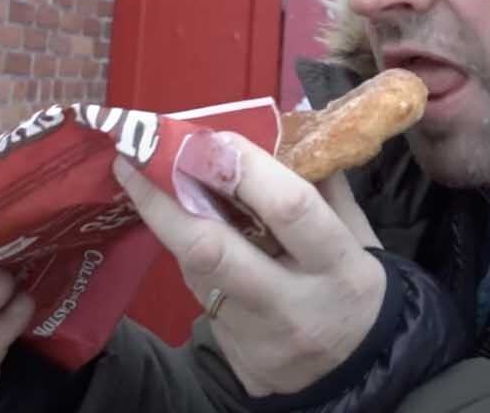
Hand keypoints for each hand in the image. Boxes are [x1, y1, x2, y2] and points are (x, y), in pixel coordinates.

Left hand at [113, 133, 385, 396]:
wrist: (358, 366)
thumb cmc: (356, 286)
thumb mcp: (357, 234)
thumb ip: (323, 184)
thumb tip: (286, 124)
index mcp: (338, 264)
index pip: (288, 207)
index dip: (242, 165)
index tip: (207, 136)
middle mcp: (295, 304)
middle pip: (210, 248)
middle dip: (162, 200)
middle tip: (131, 160)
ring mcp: (260, 338)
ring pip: (196, 273)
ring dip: (177, 228)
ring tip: (165, 193)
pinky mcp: (236, 358)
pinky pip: (201, 300)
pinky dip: (195, 264)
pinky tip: (200, 245)